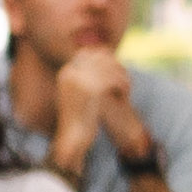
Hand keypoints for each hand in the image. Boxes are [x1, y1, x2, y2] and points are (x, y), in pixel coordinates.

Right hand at [50, 50, 150, 168]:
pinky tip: (124, 96)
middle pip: (101, 57)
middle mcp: (70, 73)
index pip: (88, 52)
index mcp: (65, 72)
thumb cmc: (78, 119)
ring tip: (126, 90)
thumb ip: (88, 76)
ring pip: (110, 68)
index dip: (105, 58)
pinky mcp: (91, 91)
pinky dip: (123, 86)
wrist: (71, 139)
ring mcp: (79, 81)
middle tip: (124, 80)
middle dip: (116, 66)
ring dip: (122, 77)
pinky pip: (113, 80)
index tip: (117, 69)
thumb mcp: (79, 93)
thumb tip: (105, 57)